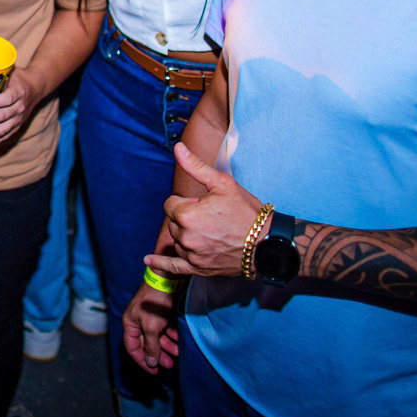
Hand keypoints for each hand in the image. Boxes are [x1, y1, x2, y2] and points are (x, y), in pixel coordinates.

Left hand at [0, 69, 42, 142]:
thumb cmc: (17, 78)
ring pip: (2, 130)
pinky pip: (5, 136)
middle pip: (2, 116)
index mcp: (19, 92)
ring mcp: (19, 119)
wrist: (36, 87)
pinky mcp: (17, 127)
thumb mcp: (10, 72)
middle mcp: (20, 107)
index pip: (7, 99)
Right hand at [123, 282, 179, 372]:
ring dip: (168, 346)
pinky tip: (179, 339)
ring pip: (157, 337)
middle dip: (158, 355)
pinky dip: (172, 335)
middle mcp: (138, 321)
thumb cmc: (155, 302)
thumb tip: (150, 362)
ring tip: (178, 352)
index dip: (142, 361)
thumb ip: (151, 346)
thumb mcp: (152, 327)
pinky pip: (165, 329)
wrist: (167, 279)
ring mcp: (149, 317)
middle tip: (170, 365)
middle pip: (146, 344)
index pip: (132, 348)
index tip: (154, 371)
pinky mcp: (160, 312)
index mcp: (130, 324)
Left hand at [146, 143, 263, 279]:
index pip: (170, 204)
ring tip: (209, 232)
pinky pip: (174, 268)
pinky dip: (161, 264)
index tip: (205, 204)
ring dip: (185, 235)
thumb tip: (178, 148)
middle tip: (212, 218)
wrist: (267, 243)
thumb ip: (196, 166)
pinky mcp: (198, 268)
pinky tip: (148, 260)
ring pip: (177, 240)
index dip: (187, 201)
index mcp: (186, 215)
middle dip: (186, 217)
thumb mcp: (223, 184)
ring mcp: (191, 255)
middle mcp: (185, 237)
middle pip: (173, 222)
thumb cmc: (246, 211)